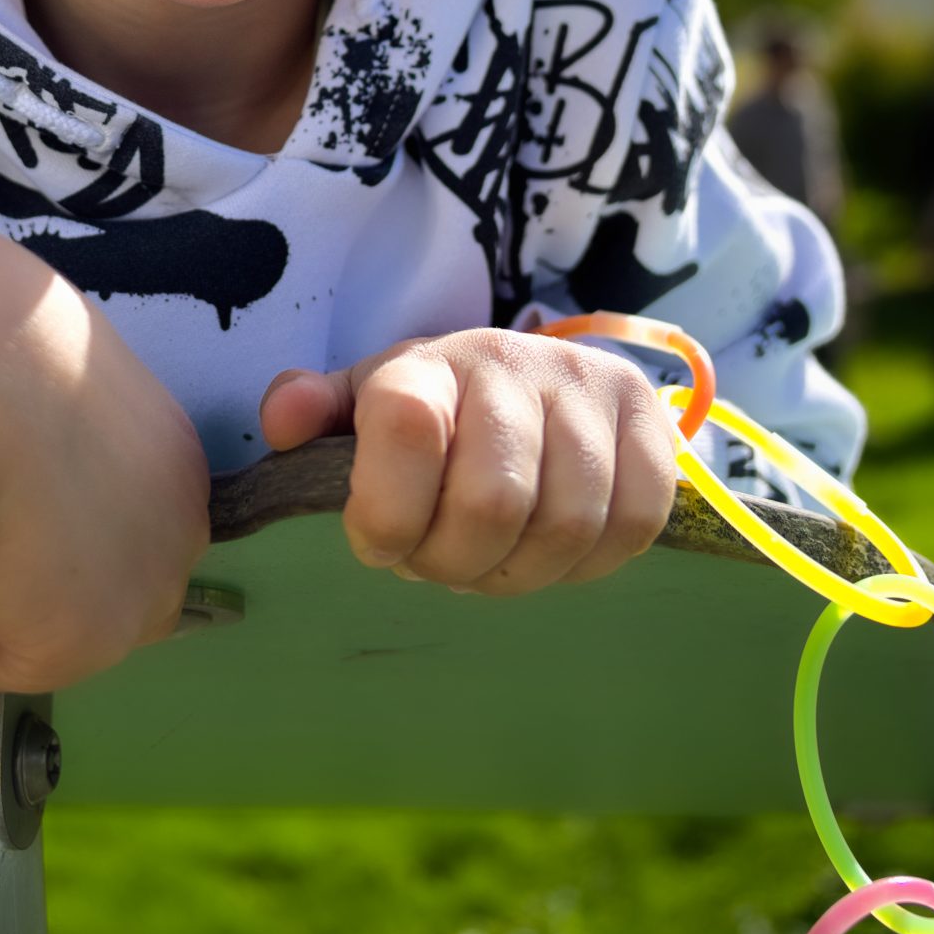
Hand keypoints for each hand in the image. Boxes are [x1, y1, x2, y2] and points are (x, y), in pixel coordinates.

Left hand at [258, 327, 674, 594]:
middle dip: (456, 563)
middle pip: (492, 504)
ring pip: (567, 525)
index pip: (406, 427)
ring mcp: (590, 390)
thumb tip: (281, 419)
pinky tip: (551, 550)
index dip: (386, 513)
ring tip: (492, 560)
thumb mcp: (364, 407)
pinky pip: (631, 524)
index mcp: (430, 365)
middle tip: (440, 562)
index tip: (378, 542)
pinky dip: (588, 563)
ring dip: (522, 571)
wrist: (538, 384)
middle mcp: (514, 363)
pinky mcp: (651, 426)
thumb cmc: (435, 412)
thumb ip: (317, 413)